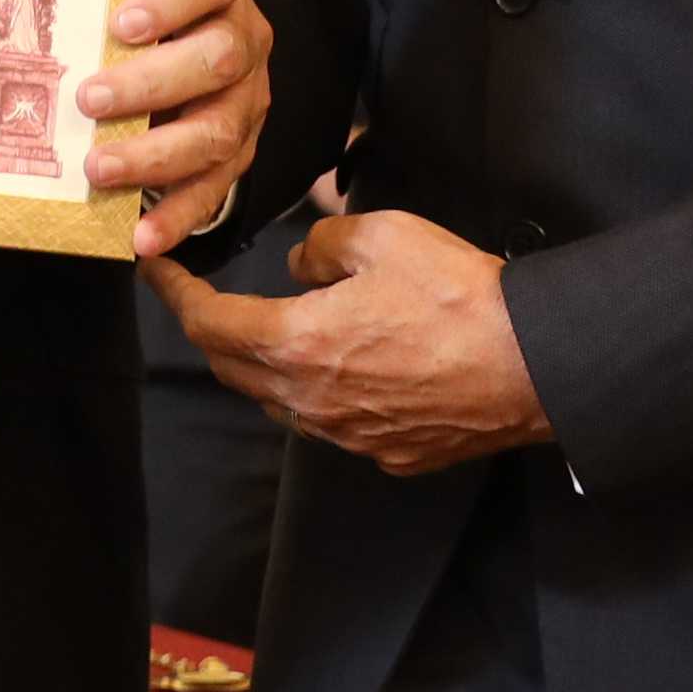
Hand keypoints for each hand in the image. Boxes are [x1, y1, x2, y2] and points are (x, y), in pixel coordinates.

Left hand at [77, 0, 273, 259]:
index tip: (122, 24)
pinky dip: (177, 215)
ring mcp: (247, 101)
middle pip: (216, 59)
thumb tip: (27, 16)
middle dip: (151, 84)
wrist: (196, 44)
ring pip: (216, 130)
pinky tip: (142, 234)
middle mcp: (245, 41)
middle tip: (89, 99)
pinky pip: (214, 189)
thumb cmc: (147, 12)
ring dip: (155, 155)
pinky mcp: (239, 152)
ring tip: (100, 168)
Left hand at [140, 211, 546, 475]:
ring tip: (276, 328)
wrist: (535, 366)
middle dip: (210, 331)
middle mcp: (313, 402)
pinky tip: (347, 366)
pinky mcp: (390, 455)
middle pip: (233, 370)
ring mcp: (351, 437)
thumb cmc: (461, 297)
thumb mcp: (384, 236)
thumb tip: (302, 261)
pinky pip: (335, 424)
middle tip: (205, 298)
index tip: (157, 271)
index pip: (208, 323)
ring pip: (281, 402)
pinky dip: (322, 393)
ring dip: (265, 366)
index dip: (174, 294)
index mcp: (298, 344)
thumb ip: (324, 244)